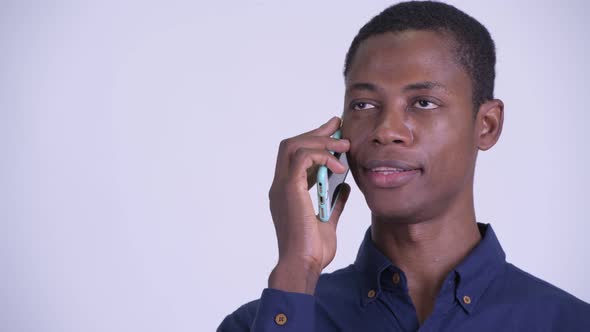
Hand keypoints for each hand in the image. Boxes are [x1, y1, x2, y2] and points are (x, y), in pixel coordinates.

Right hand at [267, 116, 350, 294]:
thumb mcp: (328, 220)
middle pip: (291, 144)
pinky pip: (302, 158)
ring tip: (343, 145)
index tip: (333, 131)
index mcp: (287, 192)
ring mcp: (282, 186)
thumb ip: (334, 201)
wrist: (303, 265)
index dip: (314, 140)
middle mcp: (280, 185)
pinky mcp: (289, 189)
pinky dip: (321, 156)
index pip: (295, 156)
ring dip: (320, 140)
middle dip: (316, 131)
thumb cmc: (313, 249)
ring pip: (294, 145)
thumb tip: (343, 185)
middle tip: (338, 124)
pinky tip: (338, 167)